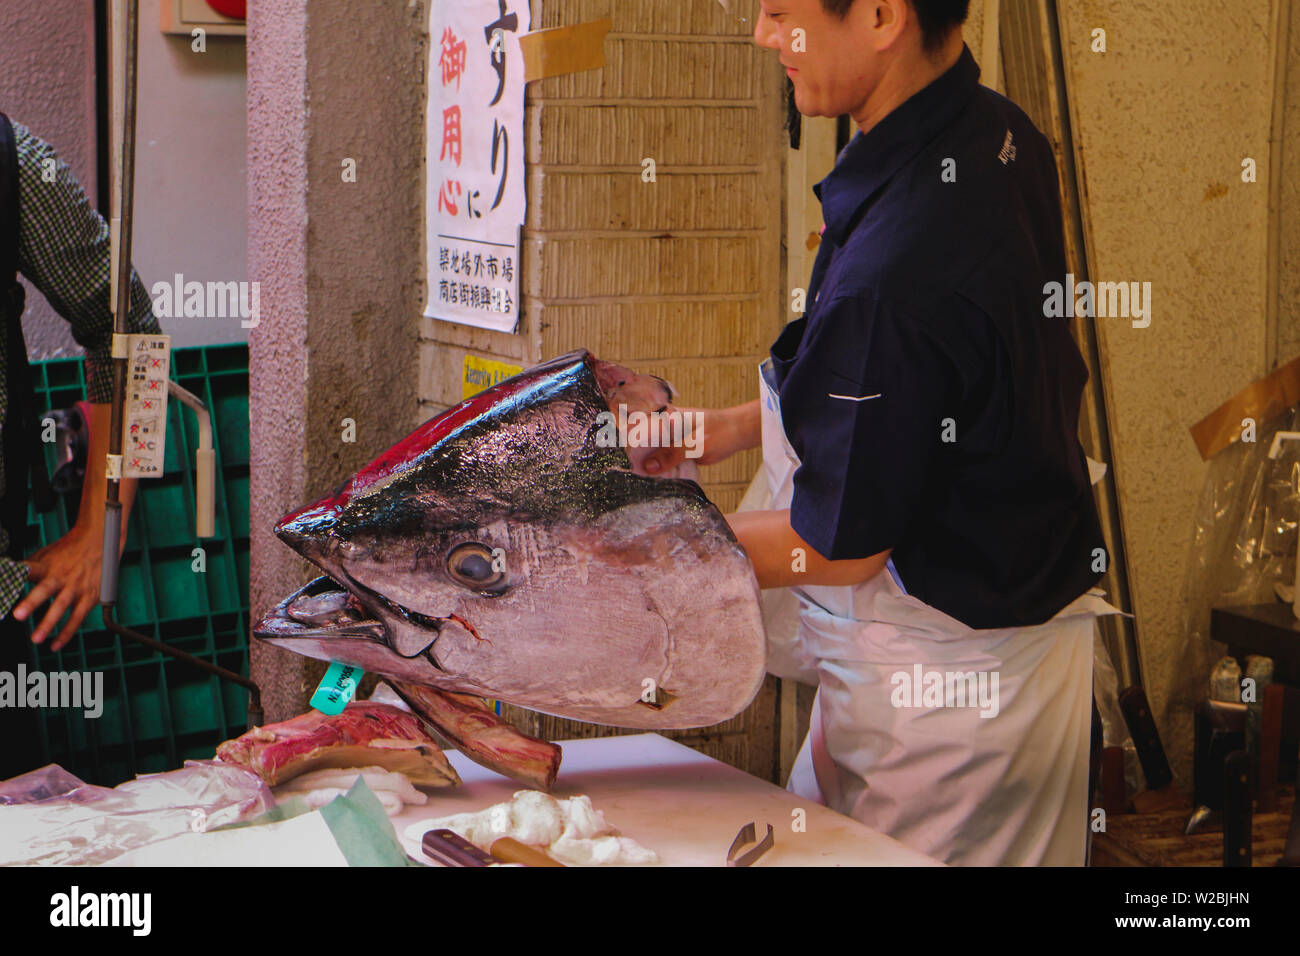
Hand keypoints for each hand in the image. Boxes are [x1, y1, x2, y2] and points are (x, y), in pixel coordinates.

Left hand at [13, 522, 105, 649]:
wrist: (99, 540)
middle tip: (18, 615)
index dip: (15, 577)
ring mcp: (76, 587)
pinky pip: (78, 617)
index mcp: (46, 565)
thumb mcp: (45, 555)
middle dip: (32, 602)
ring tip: (37, 638)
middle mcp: (61, 576)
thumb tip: (8, 579)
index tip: (4, 582)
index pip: (27, 570)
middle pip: (45, 589)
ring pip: (62, 606)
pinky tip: (55, 644)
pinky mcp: (90, 597)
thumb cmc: (68, 551)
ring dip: (49, 623)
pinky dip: (67, 632)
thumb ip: (29, 569)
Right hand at [640, 401, 760, 475]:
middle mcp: (664, 427)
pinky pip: (664, 459)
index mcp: (665, 417)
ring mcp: (670, 439)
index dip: (629, 443)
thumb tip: (648, 466)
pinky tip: (656, 479)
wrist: (737, 433)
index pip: (638, 428)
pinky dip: (661, 468)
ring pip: (653, 453)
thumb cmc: (720, 432)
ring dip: (649, 465)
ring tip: (641, 481)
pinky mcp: (677, 449)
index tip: (625, 460)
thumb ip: (672, 454)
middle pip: (642, 442)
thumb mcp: (695, 444)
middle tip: (633, 475)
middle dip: (637, 458)